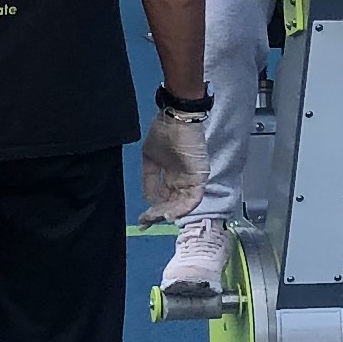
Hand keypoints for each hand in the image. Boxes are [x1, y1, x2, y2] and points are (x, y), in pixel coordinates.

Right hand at [140, 104, 205, 223]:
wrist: (176, 120)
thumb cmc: (163, 133)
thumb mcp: (149, 158)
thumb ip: (149, 180)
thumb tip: (148, 199)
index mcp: (171, 177)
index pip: (163, 199)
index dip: (153, 210)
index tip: (143, 220)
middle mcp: (182, 181)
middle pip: (172, 205)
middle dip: (159, 215)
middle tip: (147, 222)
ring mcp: (191, 181)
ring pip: (182, 205)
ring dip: (169, 214)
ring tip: (156, 218)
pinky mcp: (199, 178)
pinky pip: (192, 199)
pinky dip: (181, 209)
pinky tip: (169, 213)